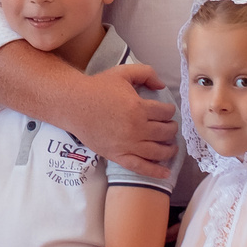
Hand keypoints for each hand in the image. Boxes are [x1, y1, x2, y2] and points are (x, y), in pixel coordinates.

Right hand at [74, 62, 178, 179]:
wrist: (74, 105)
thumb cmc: (97, 88)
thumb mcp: (123, 72)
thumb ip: (146, 73)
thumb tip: (162, 86)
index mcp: (139, 108)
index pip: (166, 113)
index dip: (169, 111)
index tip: (167, 111)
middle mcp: (136, 128)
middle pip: (165, 132)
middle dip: (171, 129)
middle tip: (170, 127)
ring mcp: (127, 145)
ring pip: (157, 152)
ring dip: (169, 149)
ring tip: (171, 147)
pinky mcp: (117, 156)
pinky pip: (140, 167)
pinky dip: (155, 171)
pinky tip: (165, 173)